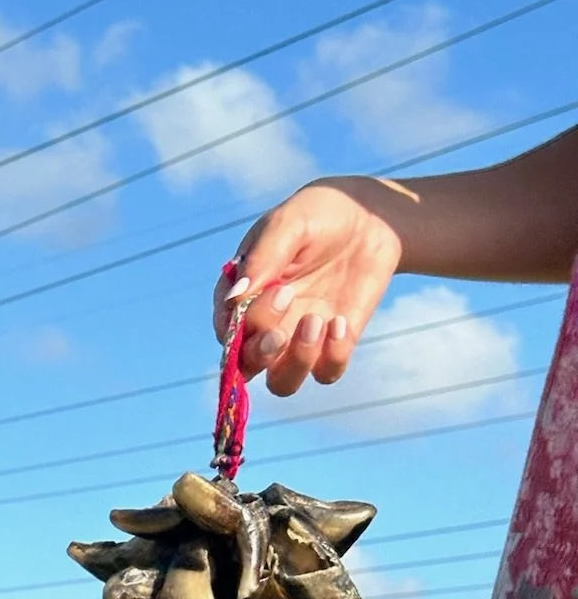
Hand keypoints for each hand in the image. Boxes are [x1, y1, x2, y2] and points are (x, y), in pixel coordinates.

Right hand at [213, 177, 405, 395]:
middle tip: (289, 305)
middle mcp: (265, 325)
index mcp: (244, 297)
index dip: (241, 326)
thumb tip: (233, 298)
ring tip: (317, 322)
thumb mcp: (290, 222)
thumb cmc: (320, 215)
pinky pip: (325, 373)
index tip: (276, 290)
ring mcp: (298, 339)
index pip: (226, 330)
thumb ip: (262, 258)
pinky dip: (332, 356)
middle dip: (262, 350)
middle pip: (247, 365)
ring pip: (282, 383)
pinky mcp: (333, 345)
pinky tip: (341, 322)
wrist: (371, 217)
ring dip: (296, 362)